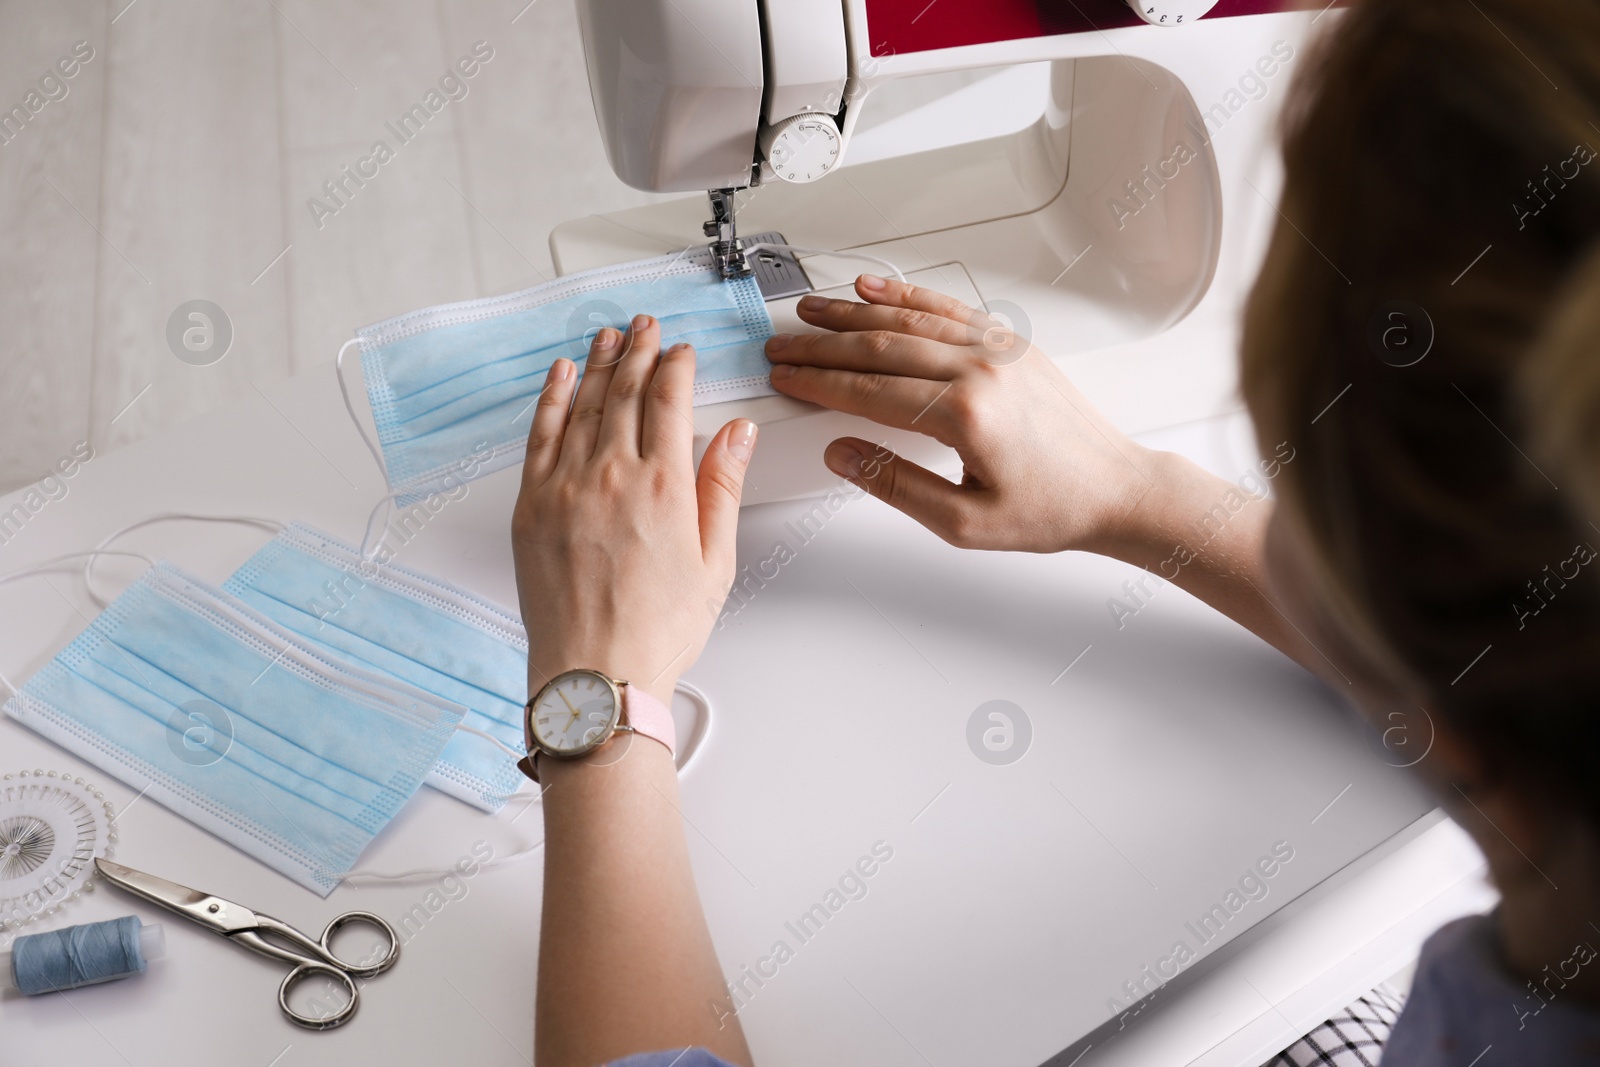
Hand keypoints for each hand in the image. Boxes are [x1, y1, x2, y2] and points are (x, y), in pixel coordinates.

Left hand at [511, 315, 757, 704]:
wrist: (594, 675)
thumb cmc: (655, 631)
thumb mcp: (715, 562)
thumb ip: (723, 488)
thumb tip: (735, 434)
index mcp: (664, 486)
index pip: (669, 399)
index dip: (676, 366)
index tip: (680, 351)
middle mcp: (612, 475)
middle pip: (625, 391)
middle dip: (638, 351)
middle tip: (644, 327)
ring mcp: (566, 487)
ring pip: (583, 404)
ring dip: (597, 363)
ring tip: (608, 336)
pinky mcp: (532, 505)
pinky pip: (540, 434)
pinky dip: (551, 398)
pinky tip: (560, 376)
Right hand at [765, 274, 1161, 553]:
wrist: (1116, 490)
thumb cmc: (1052, 509)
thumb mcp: (963, 521)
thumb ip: (895, 484)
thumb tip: (842, 452)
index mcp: (966, 414)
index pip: (869, 390)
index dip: (818, 382)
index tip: (786, 378)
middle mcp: (982, 370)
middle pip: (881, 346)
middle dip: (822, 344)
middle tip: (782, 346)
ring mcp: (999, 350)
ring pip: (910, 319)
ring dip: (853, 312)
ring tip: (811, 311)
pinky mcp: (1011, 344)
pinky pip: (948, 308)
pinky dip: (906, 294)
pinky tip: (875, 287)